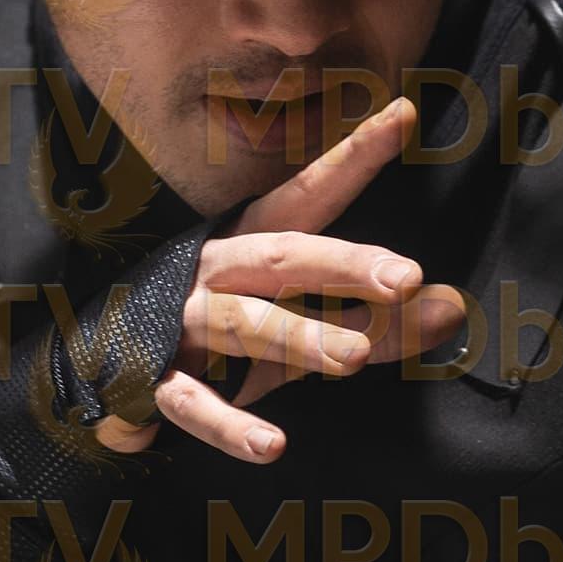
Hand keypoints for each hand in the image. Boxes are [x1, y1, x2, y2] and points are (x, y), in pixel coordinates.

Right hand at [93, 96, 470, 460]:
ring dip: (300, 338)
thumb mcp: (304, 322)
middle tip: (405, 277)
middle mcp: (217, 271)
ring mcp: (182, 324)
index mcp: (253, 244)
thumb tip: (454, 308)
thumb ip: (379, 322)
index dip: (353, 158)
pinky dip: (230, 425)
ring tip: (355, 357)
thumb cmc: (226, 331)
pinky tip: (272, 446)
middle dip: (343, 263)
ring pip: (245, 325)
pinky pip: (193, 402)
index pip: (310, 195)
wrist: (107, 363)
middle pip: (282, 255)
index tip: (403, 115)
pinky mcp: (156, 381)